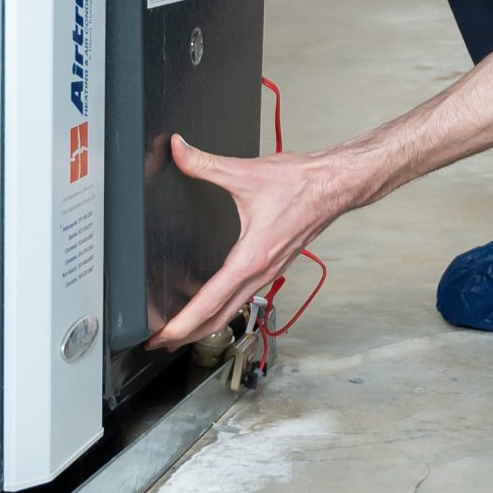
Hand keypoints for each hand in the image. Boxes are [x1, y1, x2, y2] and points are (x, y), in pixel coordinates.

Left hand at [149, 134, 373, 348]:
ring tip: (178, 328)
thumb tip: (178, 149)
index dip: (180, 325)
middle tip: (157, 343)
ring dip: (204, 323)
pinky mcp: (273, 267)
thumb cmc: (300, 184)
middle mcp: (260, 273)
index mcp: (250, 258)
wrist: (334, 185)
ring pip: (231, 310)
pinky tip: (209, 298)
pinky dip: (221, 306)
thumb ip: (205, 163)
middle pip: (218, 319)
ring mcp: (268, 273)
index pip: (208, 303)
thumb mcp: (245, 172)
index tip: (159, 337)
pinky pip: (242, 295)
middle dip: (185, 335)